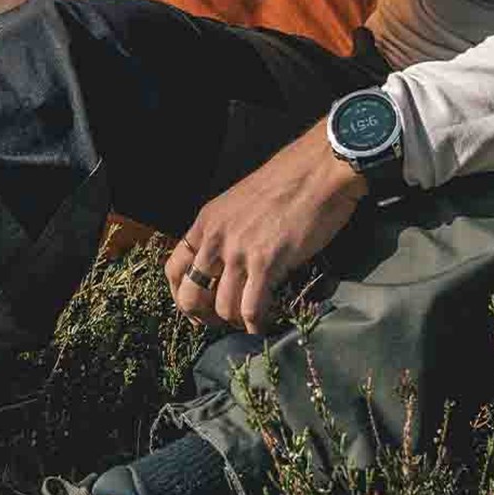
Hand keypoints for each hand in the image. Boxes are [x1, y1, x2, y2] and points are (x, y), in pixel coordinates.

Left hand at [166, 121, 367, 334]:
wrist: (320, 169)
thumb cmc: (290, 180)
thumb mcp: (242, 201)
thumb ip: (228, 230)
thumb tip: (228, 262)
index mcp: (207, 221)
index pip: (173, 269)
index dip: (182, 296)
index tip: (199, 308)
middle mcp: (216, 237)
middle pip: (190, 296)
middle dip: (205, 318)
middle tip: (224, 323)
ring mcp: (239, 251)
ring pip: (223, 309)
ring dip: (237, 322)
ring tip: (252, 321)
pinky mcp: (266, 262)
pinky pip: (251, 309)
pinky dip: (257, 325)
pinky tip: (266, 325)